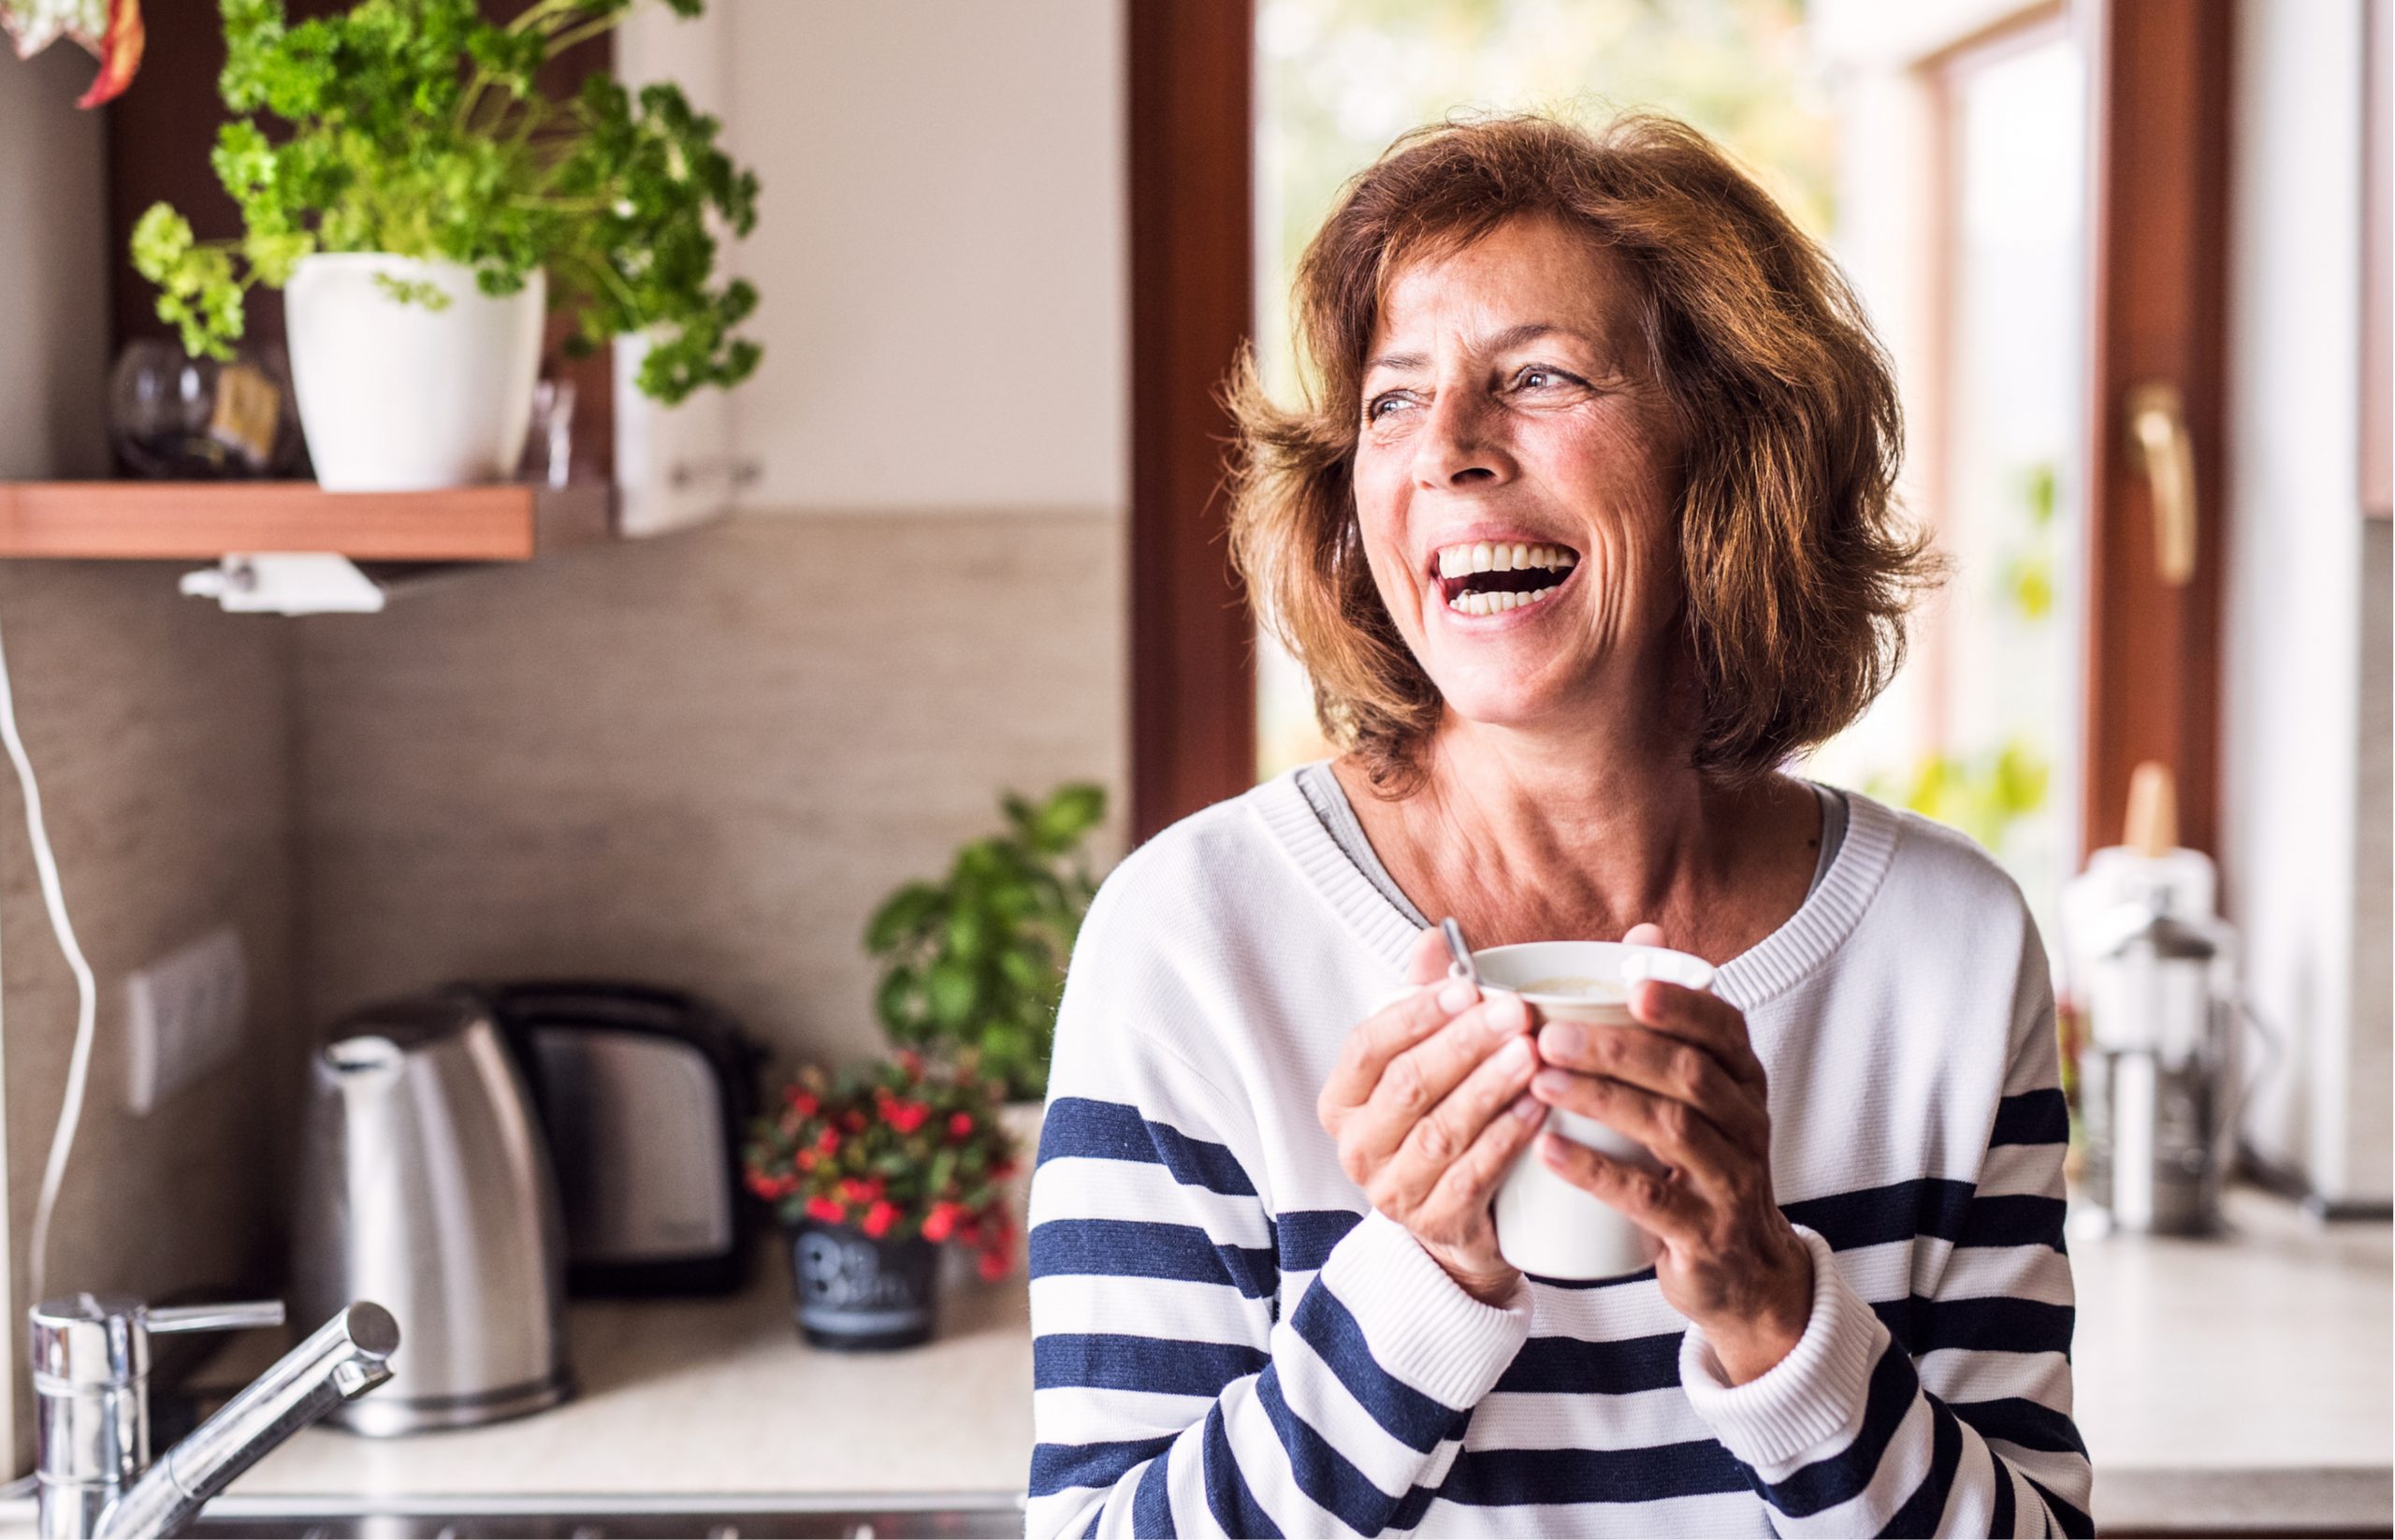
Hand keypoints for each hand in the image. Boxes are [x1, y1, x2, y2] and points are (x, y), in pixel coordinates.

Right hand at [1317, 927, 1545, 1304]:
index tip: (1468, 986)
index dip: (1417, 1014)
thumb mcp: (1423, 1061)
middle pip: (1407, 1086)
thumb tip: (1433, 937)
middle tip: (1516, 1013)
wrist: (1457, 1224)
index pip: (1367, 1046)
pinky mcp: (1435, 1222)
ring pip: (1441, 1131)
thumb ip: (1423, 1000)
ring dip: (1489, 1088)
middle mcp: (1357, 1147)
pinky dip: (1507, 1138)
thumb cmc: (1438, 1122)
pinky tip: (1539, 1107)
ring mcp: (1392, 1190)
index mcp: (1342, 1100)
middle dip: (1464, 1045)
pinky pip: (1472, 1175)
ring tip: (1532, 1055)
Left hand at [1528, 923, 1812, 1382]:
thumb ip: (1666, 1022)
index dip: (1682, 1004)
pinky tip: (1550, 1150)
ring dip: (1601, 1099)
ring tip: (1540, 1080)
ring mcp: (1731, 1181)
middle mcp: (1746, 1124)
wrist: (1745, 1274)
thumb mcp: (1698, 1096)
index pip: (1724, 1028)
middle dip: (1617, 1048)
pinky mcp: (1706, 1235)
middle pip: (1688, 1073)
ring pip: (1671, 1129)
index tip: (1631, 983)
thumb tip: (1642, 929)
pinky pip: (1651, 1199)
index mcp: (1742, 1081)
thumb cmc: (1700, 1165)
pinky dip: (1597, 1172)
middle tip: (1547, 1034)